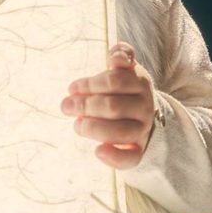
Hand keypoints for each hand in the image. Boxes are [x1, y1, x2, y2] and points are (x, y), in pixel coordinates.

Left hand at [61, 42, 156, 168]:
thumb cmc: (125, 92)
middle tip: (66, 105)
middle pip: (113, 106)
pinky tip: (98, 150)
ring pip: (120, 131)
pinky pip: (130, 158)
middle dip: (84, 106)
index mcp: (140, 83)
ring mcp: (143, 130)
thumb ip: (121, 56)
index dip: (90, 84)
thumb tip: (117, 55)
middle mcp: (145, 107)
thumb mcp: (126, 70)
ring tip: (77, 125)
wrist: (144, 118)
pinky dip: (113, 156)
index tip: (72, 88)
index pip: (115, 81)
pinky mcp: (139, 150)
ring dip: (93, 128)